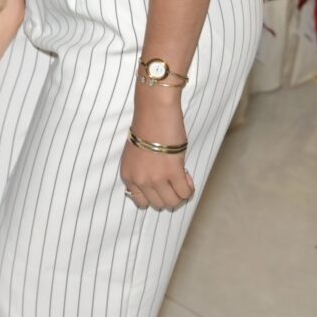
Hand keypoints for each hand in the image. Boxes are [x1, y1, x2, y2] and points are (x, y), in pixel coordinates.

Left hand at [121, 92, 194, 210]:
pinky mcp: (172, 172)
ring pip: (172, 202)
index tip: (161, 184)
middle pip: (158, 204)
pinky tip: (187, 175)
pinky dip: (189, 188)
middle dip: (170, 195)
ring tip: (182, 177)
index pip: (141, 202)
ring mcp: (155, 178)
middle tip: (174, 180)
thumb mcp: (136, 155)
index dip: (155, 195)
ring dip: (180, 193)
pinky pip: (185, 193)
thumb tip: (159, 186)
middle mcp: (139, 180)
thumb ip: (142, 172)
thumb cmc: (147, 127)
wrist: (154, 111)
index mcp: (127, 176)